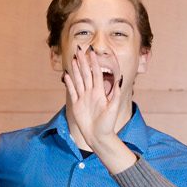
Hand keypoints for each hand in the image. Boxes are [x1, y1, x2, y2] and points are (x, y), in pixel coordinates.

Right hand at [62, 46, 128, 160]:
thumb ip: (115, 93)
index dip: (93, 62)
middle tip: (79, 49)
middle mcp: (91, 93)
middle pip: (86, 74)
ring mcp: (83, 98)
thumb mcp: (113, 108)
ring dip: (75, 70)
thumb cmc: (108, 124)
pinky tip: (67, 76)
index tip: (91, 52)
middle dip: (82, 62)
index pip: (96, 73)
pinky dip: (69, 83)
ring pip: (78, 80)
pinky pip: (72, 92)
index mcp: (99, 92)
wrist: (98, 136)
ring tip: (72, 60)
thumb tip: (120, 78)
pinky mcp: (76, 105)